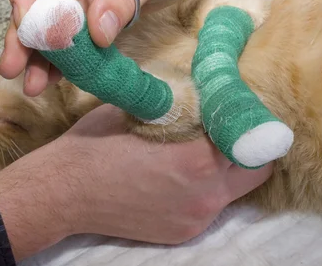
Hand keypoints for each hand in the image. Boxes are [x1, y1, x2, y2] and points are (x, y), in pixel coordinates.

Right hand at [0, 0, 245, 94]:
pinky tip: (54, 77)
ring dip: (39, 50)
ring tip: (31, 83)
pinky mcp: (89, 6)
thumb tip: (96, 32)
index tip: (31, 18)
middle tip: (15, 66)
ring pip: (46, 18)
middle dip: (24, 30)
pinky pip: (70, 31)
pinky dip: (64, 54)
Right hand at [0, 104, 271, 261]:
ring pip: (236, 189)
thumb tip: (212, 89)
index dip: (251, 118)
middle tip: (234, 127)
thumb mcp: (146, 108)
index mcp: (198, 159)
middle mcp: (205, 194)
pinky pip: (212, 205)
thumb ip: (187, 104)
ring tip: (207, 148)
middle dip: (251, 147)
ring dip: (230, 167)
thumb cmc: (100, 142)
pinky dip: (208, 187)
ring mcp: (196, 218)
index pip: (252, 138)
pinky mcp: (184, 233)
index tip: (245, 105)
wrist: (63, 191)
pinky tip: (183, 173)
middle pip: (258, 170)